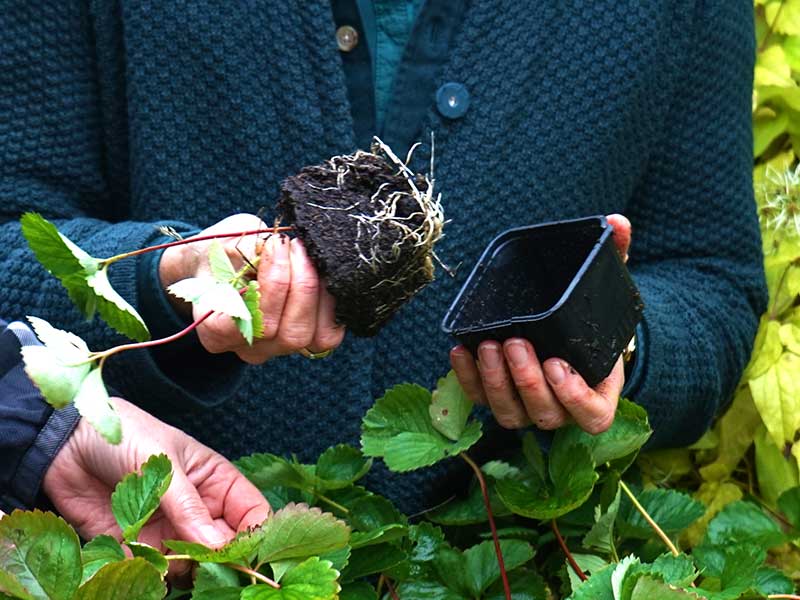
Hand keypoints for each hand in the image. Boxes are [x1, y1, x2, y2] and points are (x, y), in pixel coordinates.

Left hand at [42, 398, 270, 550]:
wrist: (65, 444)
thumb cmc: (124, 436)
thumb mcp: (165, 465)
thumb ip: (189, 508)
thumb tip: (218, 547)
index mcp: (215, 481)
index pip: (251, 512)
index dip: (255, 534)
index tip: (248, 553)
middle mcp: (197, 509)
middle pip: (225, 545)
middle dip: (221, 559)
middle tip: (205, 563)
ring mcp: (168, 530)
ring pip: (193, 564)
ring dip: (187, 570)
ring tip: (171, 562)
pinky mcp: (136, 547)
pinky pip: (155, 572)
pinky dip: (155, 576)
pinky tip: (148, 569)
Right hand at [160, 214, 344, 363]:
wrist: (231, 261)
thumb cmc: (224, 253)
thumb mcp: (225, 243)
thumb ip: (245, 250)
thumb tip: (278, 248)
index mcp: (214, 330)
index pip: (239, 324)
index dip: (266, 286)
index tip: (272, 246)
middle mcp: (247, 348)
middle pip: (281, 332)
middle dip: (297, 284)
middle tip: (296, 246)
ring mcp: (278, 349)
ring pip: (308, 336)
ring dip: (316, 291)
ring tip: (308, 256)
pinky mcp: (306, 344)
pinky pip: (328, 334)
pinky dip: (331, 303)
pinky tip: (323, 274)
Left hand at [450, 214, 631, 434]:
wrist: (567, 331)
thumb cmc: (590, 318)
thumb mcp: (606, 289)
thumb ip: (614, 259)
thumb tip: (617, 221)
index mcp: (597, 393)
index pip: (592, 416)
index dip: (574, 398)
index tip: (556, 364)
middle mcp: (562, 408)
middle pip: (544, 412)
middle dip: (526, 380)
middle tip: (515, 342)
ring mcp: (528, 407)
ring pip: (509, 413)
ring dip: (495, 382)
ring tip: (488, 345)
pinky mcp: (498, 397)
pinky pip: (478, 399)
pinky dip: (467, 378)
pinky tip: (461, 349)